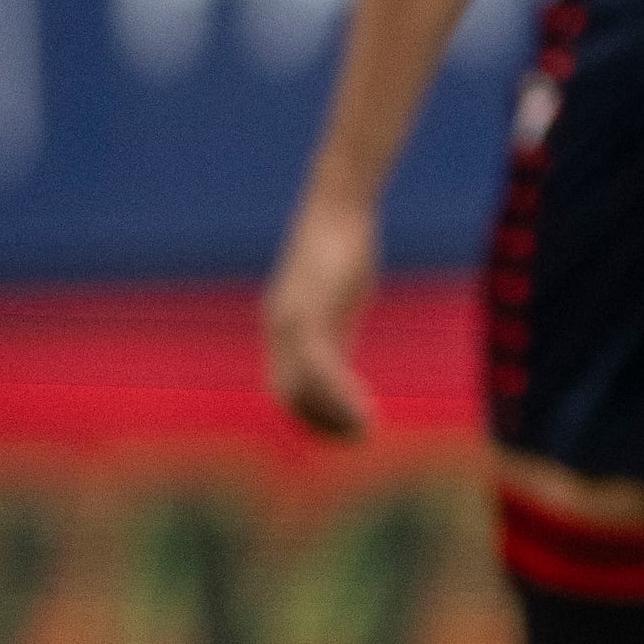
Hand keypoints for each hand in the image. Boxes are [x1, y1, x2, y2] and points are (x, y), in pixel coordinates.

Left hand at [262, 194, 382, 440]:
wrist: (339, 205)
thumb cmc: (345, 245)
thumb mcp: (341, 298)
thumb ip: (336, 333)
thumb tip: (339, 371)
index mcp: (283, 325)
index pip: (286, 386)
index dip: (313, 413)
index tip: (347, 425)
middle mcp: (277, 326)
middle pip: (285, 395)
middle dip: (319, 423)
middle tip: (356, 437)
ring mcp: (288, 320)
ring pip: (299, 387)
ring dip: (331, 414)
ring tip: (365, 428)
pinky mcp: (306, 312)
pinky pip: (318, 367)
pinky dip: (339, 392)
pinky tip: (366, 404)